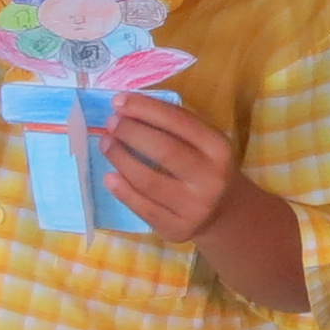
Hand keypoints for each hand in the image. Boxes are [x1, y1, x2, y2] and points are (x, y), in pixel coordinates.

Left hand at [103, 93, 239, 244]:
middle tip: (110, 124)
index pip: (179, 122)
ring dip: (121, 159)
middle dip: (131, 133)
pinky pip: (143, 208)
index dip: (145, 109)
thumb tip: (128, 106)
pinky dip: (122, 191)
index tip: (118, 101)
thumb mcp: (204, 142)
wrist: (223, 212)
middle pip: (164, 150)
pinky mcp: (177, 228)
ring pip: (149, 181)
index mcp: (219, 148)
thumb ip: (175, 124)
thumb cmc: (204, 166)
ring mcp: (195, 207)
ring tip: (106, 144)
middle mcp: (211, 178)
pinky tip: (109, 177)